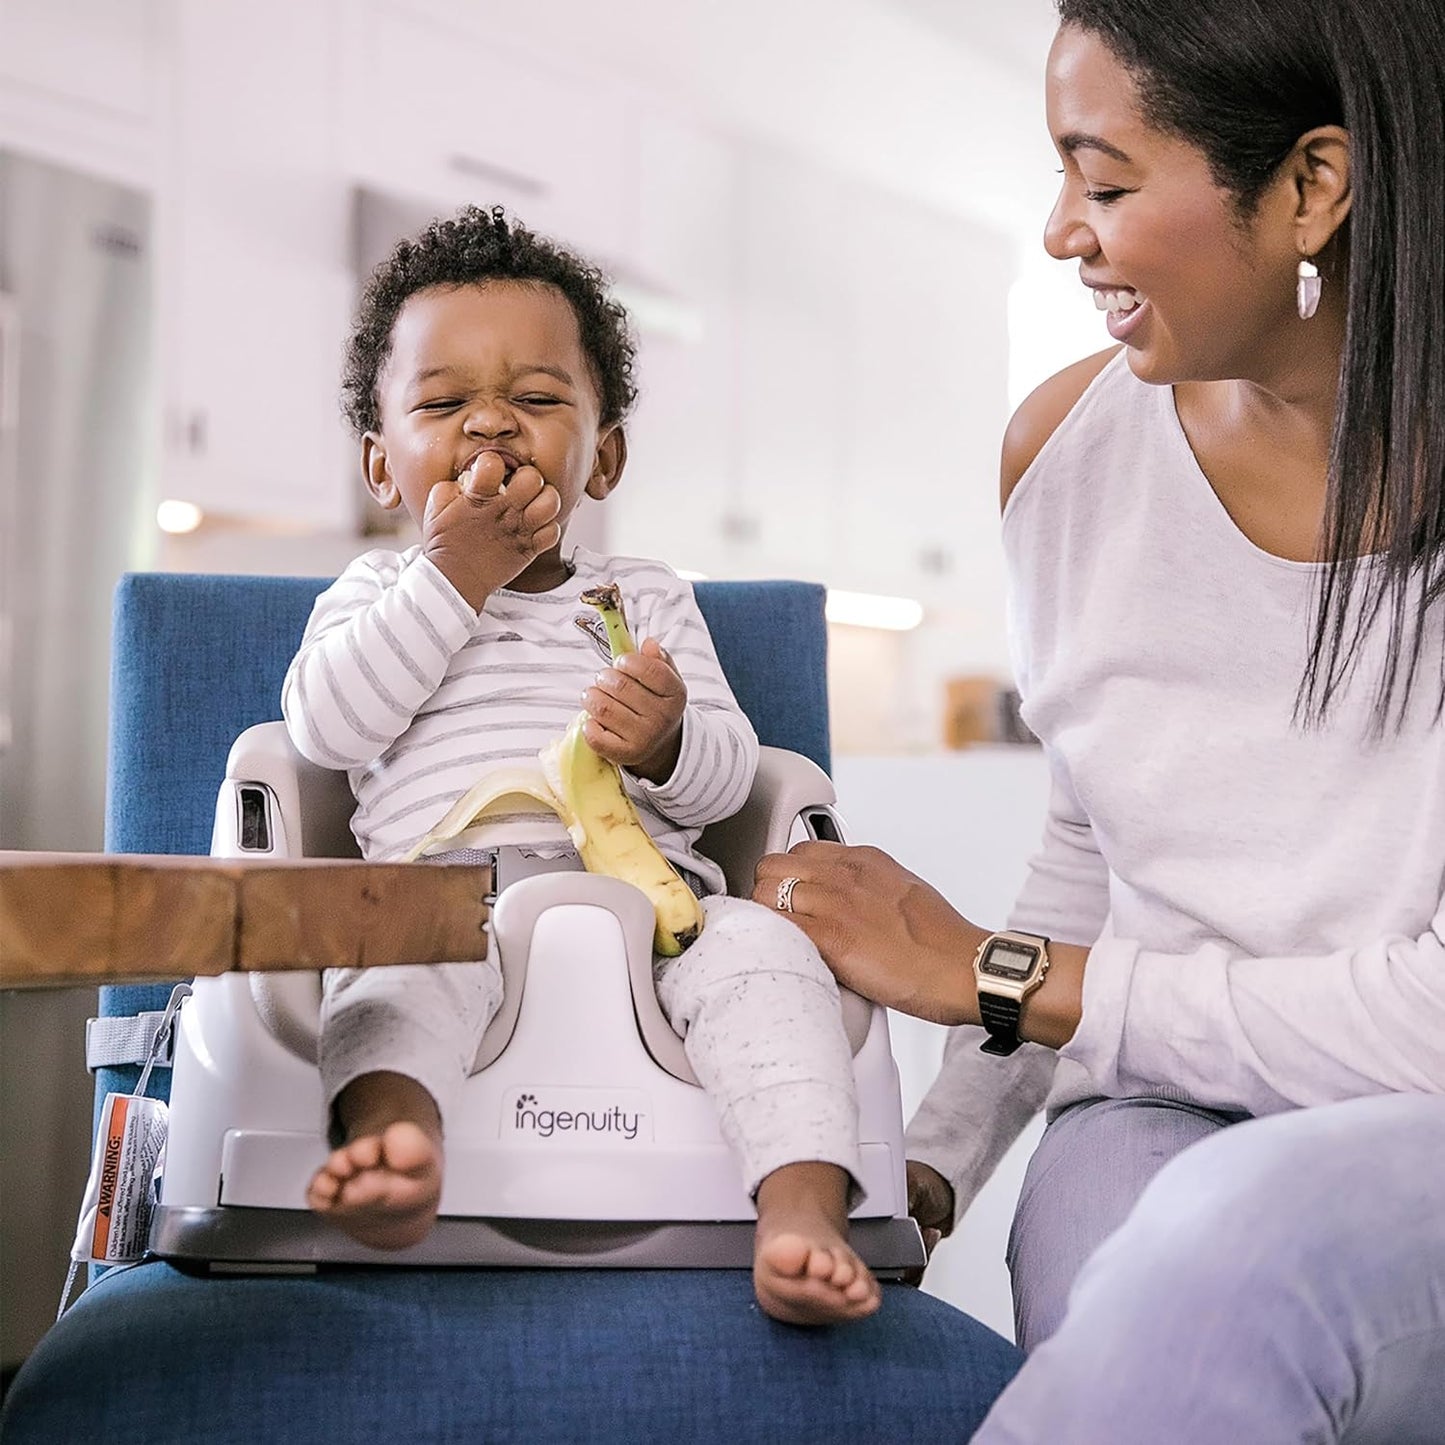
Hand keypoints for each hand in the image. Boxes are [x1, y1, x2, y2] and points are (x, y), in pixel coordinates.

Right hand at [422, 455, 561, 609]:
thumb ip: (450, 487)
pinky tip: (535, 528)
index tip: (489, 473)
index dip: (492, 462)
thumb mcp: (436, 509)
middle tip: (520, 488)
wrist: (454, 580)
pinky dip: (548, 529)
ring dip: (545, 500)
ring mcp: (518, 531)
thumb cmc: (445, 543)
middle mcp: (503, 511)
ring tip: (533, 505)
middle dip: (528, 478)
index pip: (493, 462)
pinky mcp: (529, 550)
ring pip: (551, 503)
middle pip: (533, 478)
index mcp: (478, 497)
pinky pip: (553, 532)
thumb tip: (466, 478)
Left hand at [582, 637, 685, 783]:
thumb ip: (657, 659)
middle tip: (603, 679)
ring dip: (591, 696)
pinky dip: (588, 724)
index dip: (628, 661)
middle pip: (620, 685)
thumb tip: (648, 643)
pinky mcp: (625, 755)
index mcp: (675, 695)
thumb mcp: (665, 680)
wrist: (659, 746)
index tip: (621, 662)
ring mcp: (644, 739)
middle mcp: (662, 718)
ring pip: (603, 707)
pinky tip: (593, 719)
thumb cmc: (655, 704)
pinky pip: (595, 736)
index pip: (650, 670)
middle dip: (604, 677)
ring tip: (593, 695)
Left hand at [752, 842, 984, 1024]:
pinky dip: (769, 939)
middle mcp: (845, 874)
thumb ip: (867, 888)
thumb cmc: (942, 941)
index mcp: (864, 860)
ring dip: (763, 919)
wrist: (966, 968)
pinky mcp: (831, 939)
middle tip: (776, 920)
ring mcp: (836, 904)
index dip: (785, 877)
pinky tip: (782, 955)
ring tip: (777, 941)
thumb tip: (847, 902)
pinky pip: (775, 928)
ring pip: (763, 895)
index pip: (798, 852)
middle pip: (772, 866)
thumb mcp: (903, 891)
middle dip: (766, 892)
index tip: (787, 898)